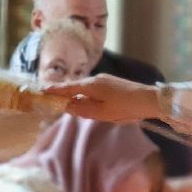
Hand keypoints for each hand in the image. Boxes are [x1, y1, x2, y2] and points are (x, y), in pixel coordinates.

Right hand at [42, 76, 159, 123]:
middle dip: (64, 94)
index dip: (54, 91)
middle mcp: (95, 79)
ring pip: (84, 88)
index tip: (41, 91)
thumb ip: (82, 109)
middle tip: (52, 101)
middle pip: (74, 87)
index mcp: (90, 85)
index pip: (66, 88)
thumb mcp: (101, 113)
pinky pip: (93, 89)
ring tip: (70, 105)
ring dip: (77, 95)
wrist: (149, 99)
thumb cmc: (125, 107)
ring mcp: (105, 80)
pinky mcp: (112, 83)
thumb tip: (67, 106)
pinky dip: (86, 95)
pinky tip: (89, 103)